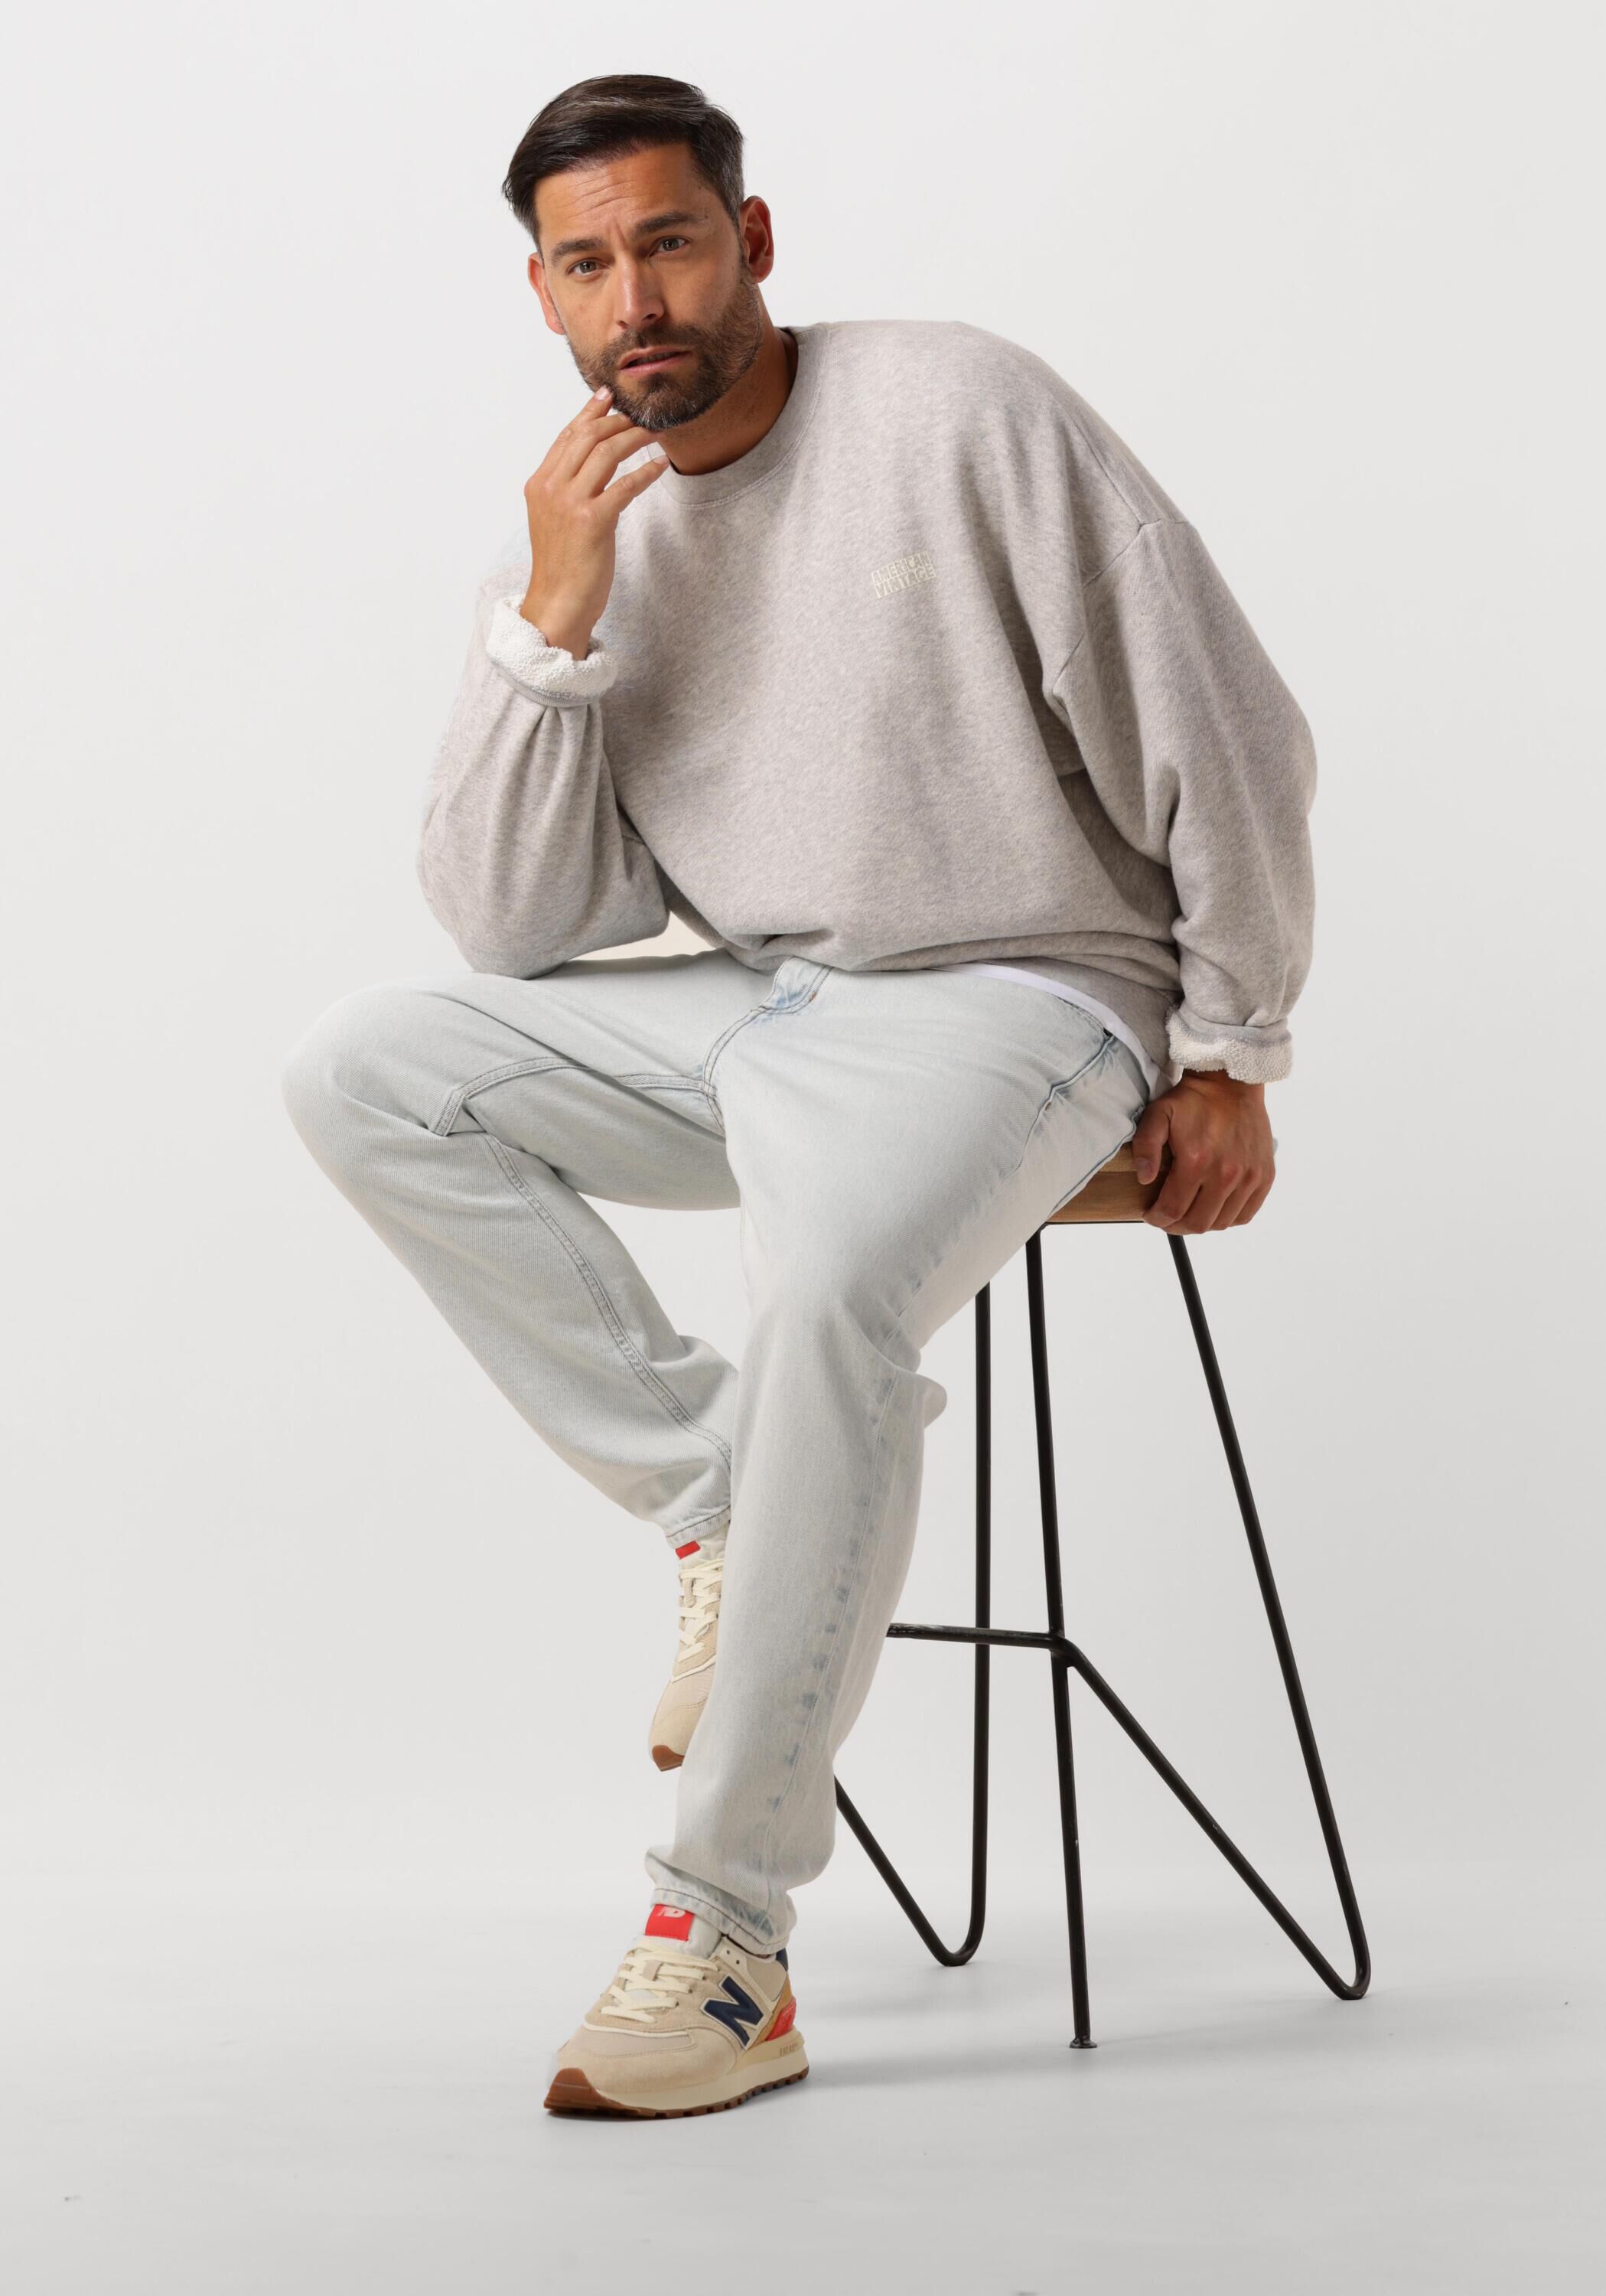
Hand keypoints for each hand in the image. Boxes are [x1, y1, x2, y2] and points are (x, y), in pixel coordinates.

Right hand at [520, 385, 670, 656]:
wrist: (557, 605)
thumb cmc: (562, 568)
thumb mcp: (555, 520)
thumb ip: (567, 491)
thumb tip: (591, 467)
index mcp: (539, 485)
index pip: (566, 437)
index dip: (589, 413)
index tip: (608, 395)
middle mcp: (551, 488)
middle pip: (587, 437)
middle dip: (617, 421)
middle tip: (641, 415)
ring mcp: (570, 503)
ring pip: (606, 453)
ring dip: (634, 438)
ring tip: (655, 432)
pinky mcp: (592, 521)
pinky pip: (625, 485)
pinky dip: (646, 472)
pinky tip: (661, 465)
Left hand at [1130, 1070, 1274, 1232]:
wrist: (1232, 1084)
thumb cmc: (1194, 1100)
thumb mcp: (1158, 1114)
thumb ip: (1145, 1146)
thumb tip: (1144, 1178)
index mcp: (1197, 1161)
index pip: (1173, 1210)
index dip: (1158, 1219)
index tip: (1151, 1215)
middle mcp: (1226, 1173)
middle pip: (1197, 1223)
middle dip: (1176, 1226)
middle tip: (1167, 1218)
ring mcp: (1249, 1177)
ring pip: (1221, 1223)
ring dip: (1201, 1223)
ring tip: (1189, 1213)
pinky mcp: (1264, 1176)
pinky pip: (1246, 1214)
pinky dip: (1228, 1218)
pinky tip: (1214, 1208)